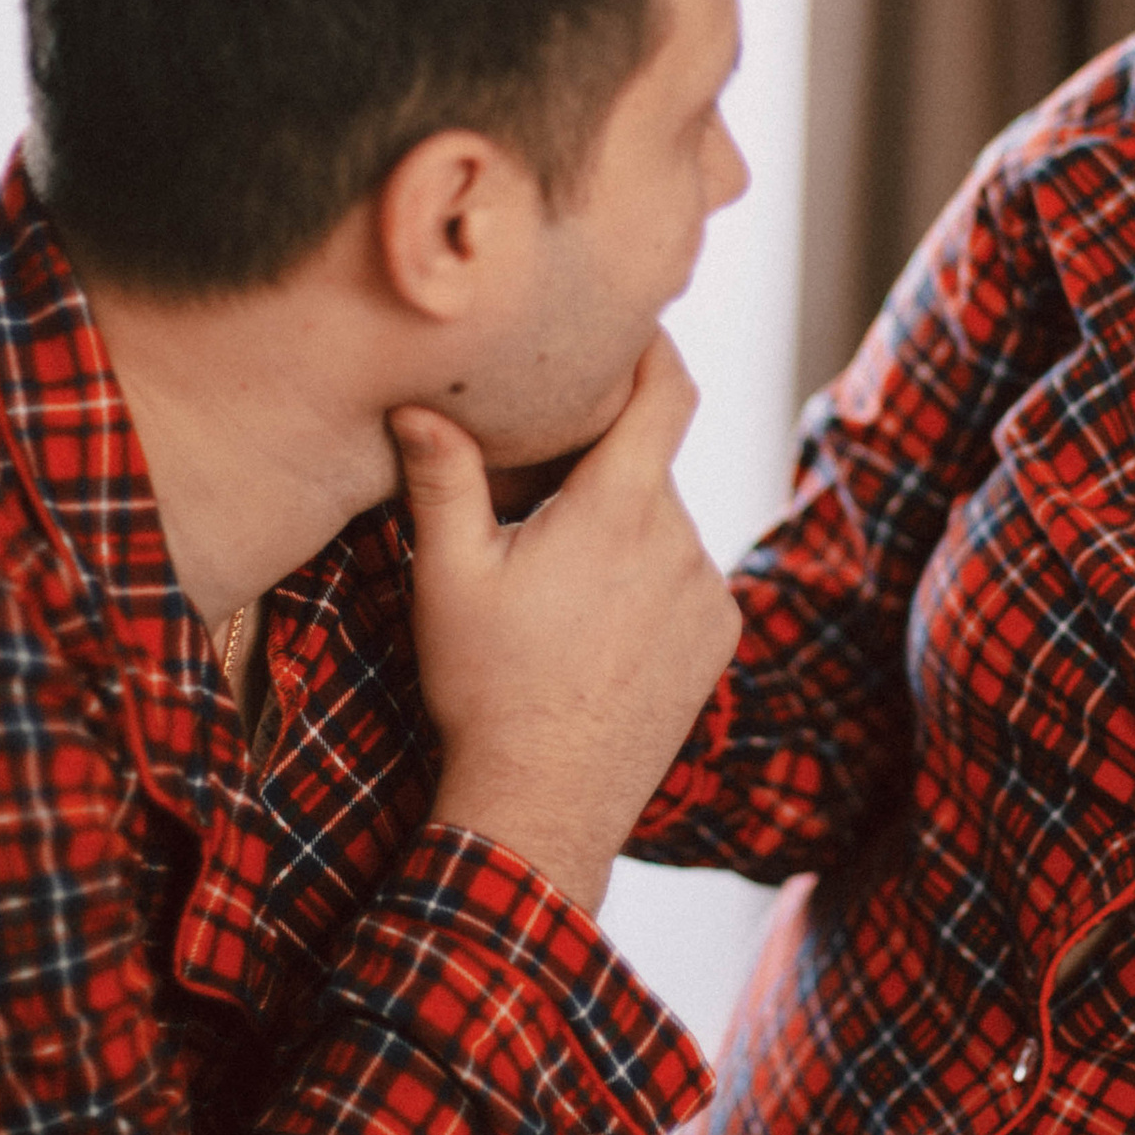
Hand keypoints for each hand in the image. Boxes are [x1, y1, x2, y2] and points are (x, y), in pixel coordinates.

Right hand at [392, 330, 740, 911]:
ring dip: (618, 530)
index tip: (624, 330)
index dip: (653, 347)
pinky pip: (683, 577)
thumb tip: (415, 404)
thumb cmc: (487, 688)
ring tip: (556, 585)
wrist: (545, 803)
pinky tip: (592, 628)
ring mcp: (707, 592)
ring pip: (661, 525)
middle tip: (533, 496)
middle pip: (647, 465)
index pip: (668, 390)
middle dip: (597, 468)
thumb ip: (441, 478)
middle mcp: (681, 540)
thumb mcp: (448, 576)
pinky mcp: (719, 637)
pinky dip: (645, 580)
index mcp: (620, 508)